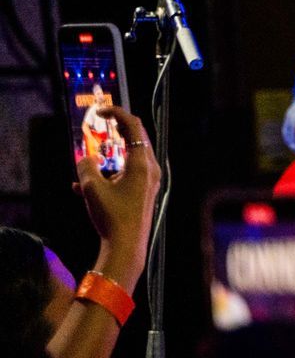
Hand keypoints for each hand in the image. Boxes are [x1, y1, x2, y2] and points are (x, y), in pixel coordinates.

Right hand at [74, 106, 160, 284]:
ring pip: (129, 158)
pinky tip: (82, 188)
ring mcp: (148, 181)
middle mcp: (149, 169)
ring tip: (91, 158)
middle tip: (101, 124)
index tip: (100, 111)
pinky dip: (108, 175)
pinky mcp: (142, 193)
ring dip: (109, 156)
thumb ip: (86, 168)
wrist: (126, 246)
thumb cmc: (113, 216)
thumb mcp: (93, 189)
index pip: (134, 127)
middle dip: (117, 130)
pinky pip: (125, 175)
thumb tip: (85, 160)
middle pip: (136, 139)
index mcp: (142, 163)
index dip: (117, 114)